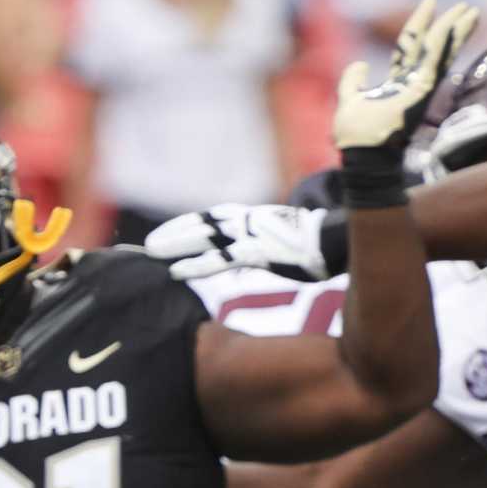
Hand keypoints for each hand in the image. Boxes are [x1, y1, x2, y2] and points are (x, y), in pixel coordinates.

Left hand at [144, 203, 333, 280]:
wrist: (337, 239)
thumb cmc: (313, 241)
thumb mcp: (282, 237)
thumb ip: (260, 243)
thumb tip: (245, 260)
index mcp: (253, 216)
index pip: (212, 217)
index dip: (187, 223)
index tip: (166, 232)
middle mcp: (248, 221)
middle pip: (203, 224)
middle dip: (175, 232)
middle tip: (149, 244)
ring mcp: (252, 235)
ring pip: (206, 237)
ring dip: (177, 244)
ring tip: (153, 253)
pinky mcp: (259, 252)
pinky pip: (222, 259)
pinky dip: (197, 265)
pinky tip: (177, 272)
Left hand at [334, 0, 478, 152]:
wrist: (361, 154)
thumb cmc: (356, 136)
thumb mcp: (349, 100)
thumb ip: (352, 82)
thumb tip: (359, 64)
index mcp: (396, 83)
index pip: (410, 46)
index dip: (419, 23)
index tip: (430, 1)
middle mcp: (412, 84)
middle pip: (433, 47)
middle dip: (448, 24)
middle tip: (465, 5)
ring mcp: (419, 89)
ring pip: (440, 53)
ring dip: (456, 31)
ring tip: (471, 11)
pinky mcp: (421, 94)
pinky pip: (433, 63)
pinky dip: (442, 44)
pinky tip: (452, 26)